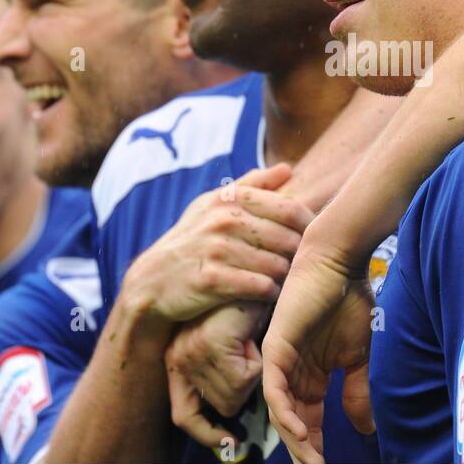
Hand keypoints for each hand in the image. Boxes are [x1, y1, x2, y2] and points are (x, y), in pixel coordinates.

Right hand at [118, 163, 312, 337]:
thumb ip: (252, 185)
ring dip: (286, 276)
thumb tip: (288, 168)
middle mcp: (222, 220)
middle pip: (287, 238)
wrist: (150, 283)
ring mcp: (215, 250)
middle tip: (304, 265)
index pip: (289, 209)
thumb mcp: (213, 206)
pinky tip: (270, 295)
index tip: (313, 240)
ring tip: (288, 281)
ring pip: (276, 264)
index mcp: (228, 199)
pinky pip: (259, 287)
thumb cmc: (192, 242)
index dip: (309, 226)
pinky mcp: (210, 281)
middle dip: (299, 254)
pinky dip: (270, 293)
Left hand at [165, 301, 269, 446]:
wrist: (254, 272)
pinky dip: (257, 362)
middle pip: (220, 406)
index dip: (207, 433)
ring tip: (248, 339)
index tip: (230, 443)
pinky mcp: (210, 345)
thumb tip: (230, 418)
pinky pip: (244, 380)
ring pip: (234, 396)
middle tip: (248, 356)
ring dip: (252, 372)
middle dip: (243, 388)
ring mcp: (192, 352)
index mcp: (177, 359)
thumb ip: (222, 375)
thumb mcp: (227, 345)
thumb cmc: (245, 306)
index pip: (185, 415)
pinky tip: (252, 335)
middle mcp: (178, 358)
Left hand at [262, 224, 376, 463]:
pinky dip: (287, 413)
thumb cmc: (349, 299)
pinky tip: (301, 433)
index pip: (308, 419)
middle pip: (292, 422)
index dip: (318, 445)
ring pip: (281, 411)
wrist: (338, 262)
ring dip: (296, 439)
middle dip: (305, 450)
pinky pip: (275, 390)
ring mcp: (280, 361)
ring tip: (312, 460)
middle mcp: (290, 371)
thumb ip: (358, 390)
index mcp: (309, 374)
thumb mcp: (359, 355)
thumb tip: (367, 428)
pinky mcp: (274, 348)